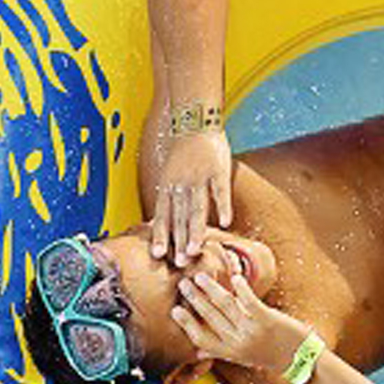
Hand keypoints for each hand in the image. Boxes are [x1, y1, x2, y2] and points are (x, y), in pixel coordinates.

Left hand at [151, 126, 232, 265]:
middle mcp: (181, 184)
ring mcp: (199, 177)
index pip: (163, 215)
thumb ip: (170, 199)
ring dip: (196, 230)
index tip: (159, 256)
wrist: (194, 121)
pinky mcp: (218, 170)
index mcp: (168, 187)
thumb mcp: (170, 175)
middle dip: (179, 241)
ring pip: (197, 207)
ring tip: (197, 250)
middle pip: (180, 217)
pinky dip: (222, 206)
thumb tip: (168, 225)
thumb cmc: (183, 152)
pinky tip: (225, 223)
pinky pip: (220, 191)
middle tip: (181, 262)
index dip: (160, 235)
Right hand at [173, 261, 311, 376]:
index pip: (200, 338)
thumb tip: (199, 353)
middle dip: (194, 298)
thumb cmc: (270, 355)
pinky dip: (240, 287)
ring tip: (200, 277)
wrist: (299, 359)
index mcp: (229, 352)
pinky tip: (235, 276)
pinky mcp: (267, 319)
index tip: (174, 310)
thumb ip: (220, 352)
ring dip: (210, 288)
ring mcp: (252, 331)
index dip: (186, 324)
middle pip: (209, 317)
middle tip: (183, 283)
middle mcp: (237, 342)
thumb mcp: (242, 357)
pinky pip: (248, 300)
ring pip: (225, 305)